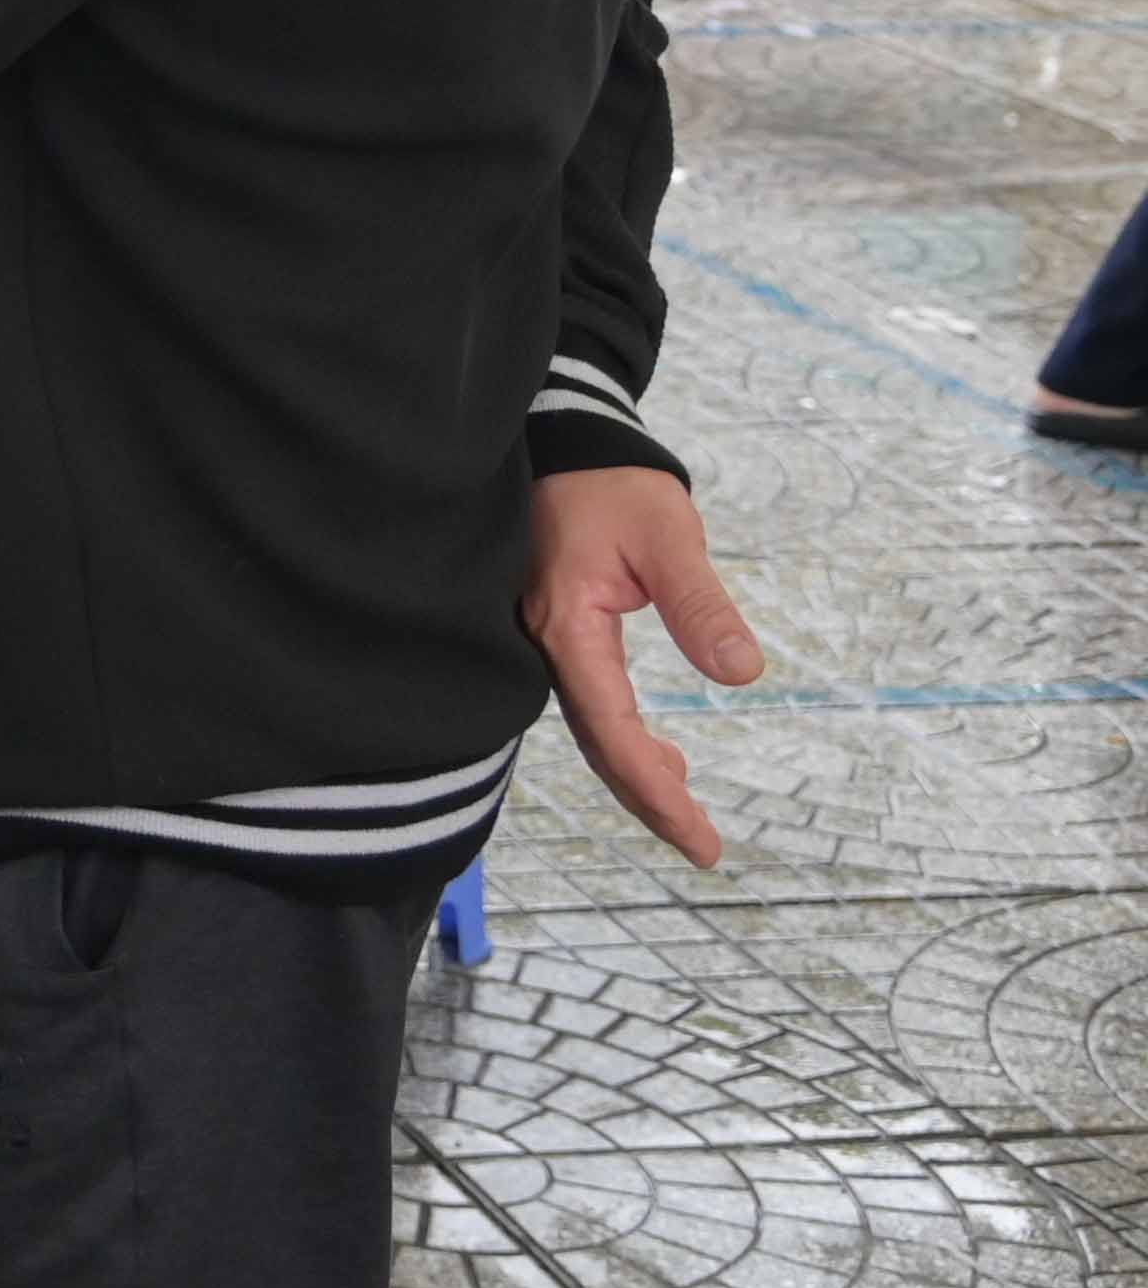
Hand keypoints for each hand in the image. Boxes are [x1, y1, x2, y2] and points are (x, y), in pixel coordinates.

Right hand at [525, 464, 763, 866]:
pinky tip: (658, 749)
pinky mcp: (557, 629)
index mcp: (567, 627)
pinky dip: (623, 739)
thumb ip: (702, 606)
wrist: (564, 441)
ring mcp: (545, 639)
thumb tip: (742, 674)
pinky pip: (587, 701)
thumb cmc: (610, 485)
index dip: (656, 791)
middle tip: (703, 846)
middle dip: (649, 800)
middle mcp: (546, 644)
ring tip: (686, 807)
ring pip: (590, 728)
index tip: (702, 838)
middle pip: (596, 746)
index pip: (613, 731)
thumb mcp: (668, 538)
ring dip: (636, 773)